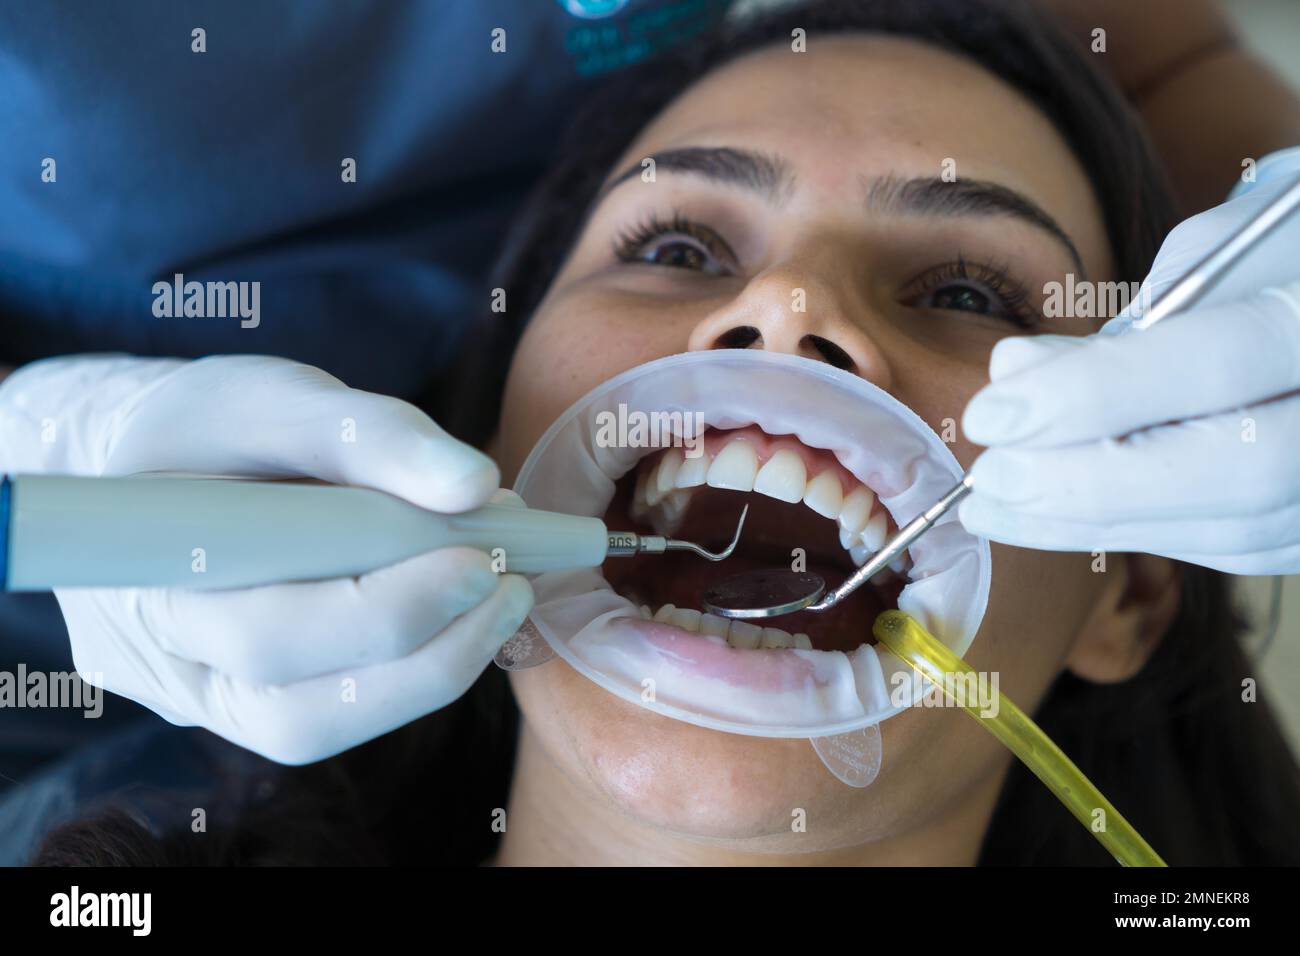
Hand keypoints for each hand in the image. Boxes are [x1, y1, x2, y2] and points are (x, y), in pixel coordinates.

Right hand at [0, 354, 532, 762]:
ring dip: (434, 666)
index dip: (383, 611)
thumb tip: (475, 485)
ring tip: (506, 591)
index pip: (269, 631)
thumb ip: (370, 434)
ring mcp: (211, 697)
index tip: (477, 556)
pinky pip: (342, 706)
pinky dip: (417, 662)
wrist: (154, 466)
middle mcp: (172, 664)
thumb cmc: (210, 428)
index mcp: (151, 579)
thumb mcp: (277, 397)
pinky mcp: (258, 702)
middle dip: (426, 644)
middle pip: (298, 707)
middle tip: (513, 579)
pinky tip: (466, 606)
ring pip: (324, 723)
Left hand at [960, 164, 1299, 574]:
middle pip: (1243, 472)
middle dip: (1095, 482)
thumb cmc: (1281, 251)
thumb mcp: (1213, 250)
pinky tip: (1055, 518)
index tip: (991, 414)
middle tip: (989, 477)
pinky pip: (1234, 544)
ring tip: (997, 506)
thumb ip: (1127, 323)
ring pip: (1236, 528)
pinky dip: (1135, 531)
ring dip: (1097, 522)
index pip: (1218, 365)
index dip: (1093, 397)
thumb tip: (1015, 376)